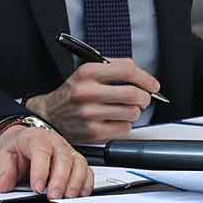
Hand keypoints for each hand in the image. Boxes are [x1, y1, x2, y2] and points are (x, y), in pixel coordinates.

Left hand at [0, 122, 92, 198]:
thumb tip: (5, 185)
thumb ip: (3, 171)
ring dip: (74, 183)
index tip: (37, 188)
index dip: (41, 170)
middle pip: (63, 158)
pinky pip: (87, 171)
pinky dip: (85, 184)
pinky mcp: (76, 162)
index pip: (41, 151)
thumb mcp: (2, 157)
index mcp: (35, 138)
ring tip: (66, 197)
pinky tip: (78, 194)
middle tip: (53, 196)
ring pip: (79, 164)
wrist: (23, 144)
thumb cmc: (16, 151)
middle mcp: (55, 142)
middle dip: (60, 180)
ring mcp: (68, 151)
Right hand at [24, 59, 158, 141]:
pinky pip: (125, 129)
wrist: (50, 115)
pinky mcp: (93, 132)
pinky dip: (125, 126)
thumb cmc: (72, 94)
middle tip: (143, 98)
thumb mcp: (87, 73)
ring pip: (132, 113)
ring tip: (125, 110)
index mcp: (87, 73)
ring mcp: (90, 114)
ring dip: (134, 112)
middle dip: (144, 97)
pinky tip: (115, 121)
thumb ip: (114, 70)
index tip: (152, 85)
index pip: (127, 70)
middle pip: (133, 94)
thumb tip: (144, 79)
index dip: (145, 78)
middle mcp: (87, 92)